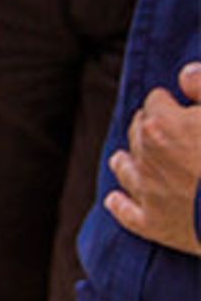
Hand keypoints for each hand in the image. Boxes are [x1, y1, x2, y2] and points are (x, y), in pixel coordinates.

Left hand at [106, 62, 200, 255]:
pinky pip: (127, 213)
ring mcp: (149, 192)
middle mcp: (147, 156)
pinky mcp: (156, 225)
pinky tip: (116, 199)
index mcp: (162, 124)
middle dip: (150, 126)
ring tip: (128, 157)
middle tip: (168, 131)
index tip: (184, 108)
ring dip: (128, 160)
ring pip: (125, 167)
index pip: (156, 101)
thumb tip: (183, 75)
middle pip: (138, 130)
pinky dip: (121, 204)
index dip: (172, 103)